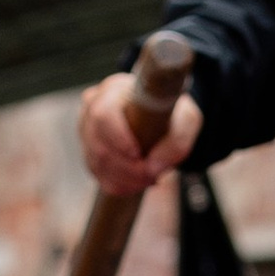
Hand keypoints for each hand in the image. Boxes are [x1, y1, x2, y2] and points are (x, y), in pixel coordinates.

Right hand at [79, 67, 201, 199]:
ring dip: (125, 179)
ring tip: (149, 178)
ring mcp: (87, 130)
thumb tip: (152, 168)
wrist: (163, 115)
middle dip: (127, 168)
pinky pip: (98, 175)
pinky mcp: (90, 150)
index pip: (103, 115)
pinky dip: (119, 185)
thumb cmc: (172, 112)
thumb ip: (177, 143)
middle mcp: (93, 107)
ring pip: (96, 164)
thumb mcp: (187, 121)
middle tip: (152, 175)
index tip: (139, 155)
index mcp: (114, 90)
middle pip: (99, 146)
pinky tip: (138, 183)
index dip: (118, 140)